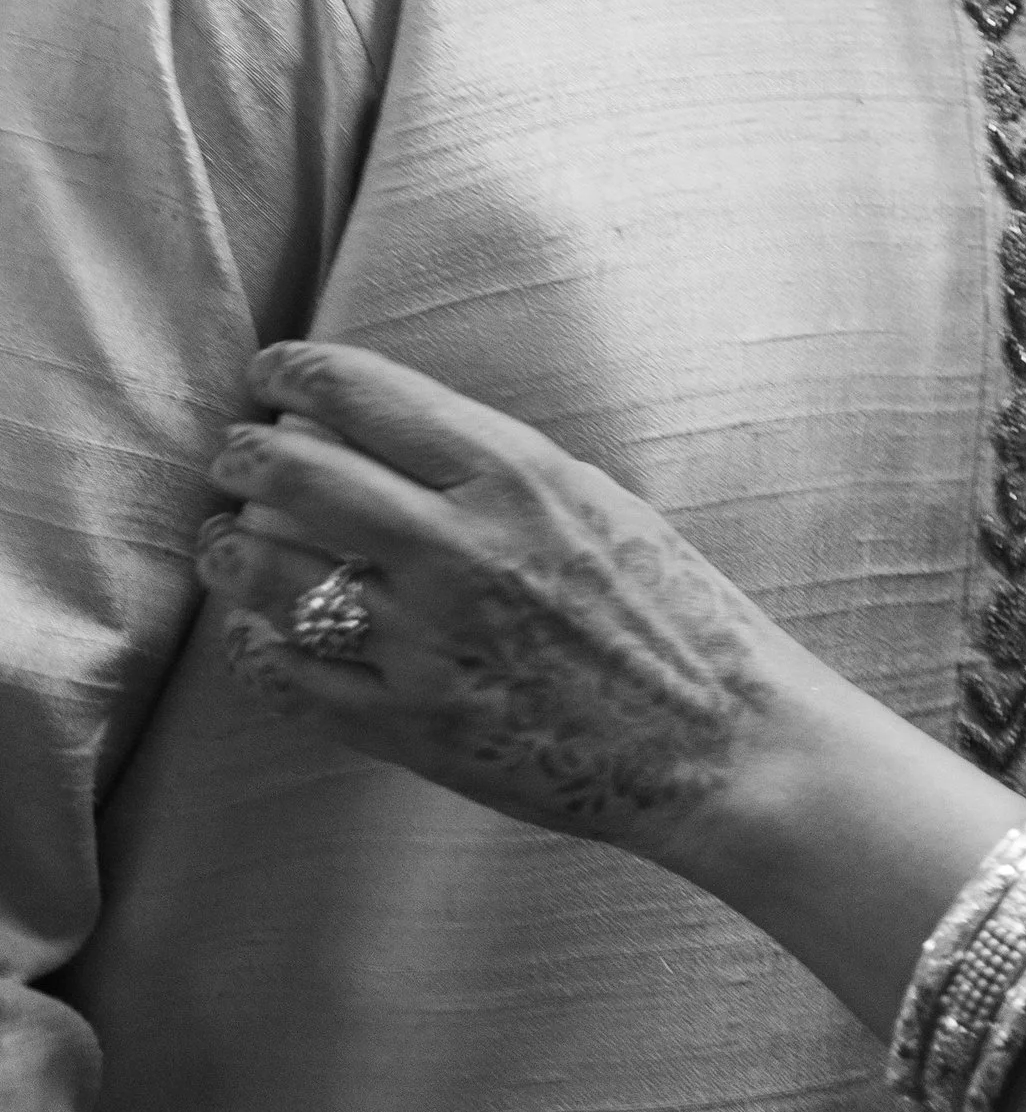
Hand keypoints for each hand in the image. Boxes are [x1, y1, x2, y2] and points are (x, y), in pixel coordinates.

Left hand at [197, 341, 778, 862]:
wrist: (715, 739)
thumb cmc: (670, 610)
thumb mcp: (593, 498)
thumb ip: (493, 466)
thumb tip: (392, 434)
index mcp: (514, 474)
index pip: (368, 395)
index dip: (299, 373)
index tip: (272, 372)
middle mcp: (460, 547)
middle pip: (301, 474)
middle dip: (246, 454)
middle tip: (232, 453)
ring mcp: (427, 641)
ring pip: (274, 575)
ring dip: (232, 548)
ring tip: (224, 540)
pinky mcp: (412, 727)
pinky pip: (291, 679)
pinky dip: (253, 650)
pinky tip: (251, 634)